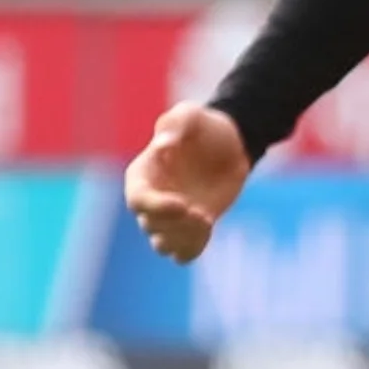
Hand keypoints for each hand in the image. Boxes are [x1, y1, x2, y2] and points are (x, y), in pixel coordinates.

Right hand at [124, 102, 252, 263]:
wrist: (231, 143)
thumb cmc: (203, 126)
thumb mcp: (190, 116)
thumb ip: (175, 126)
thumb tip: (163, 146)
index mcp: (142, 175)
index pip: (137, 200)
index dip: (156, 207)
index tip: (182, 205)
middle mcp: (152, 199)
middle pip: (150, 225)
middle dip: (174, 224)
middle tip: (200, 213)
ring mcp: (171, 217)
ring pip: (162, 244)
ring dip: (180, 240)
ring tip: (204, 223)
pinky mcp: (192, 228)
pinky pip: (183, 252)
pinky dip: (192, 248)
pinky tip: (209, 227)